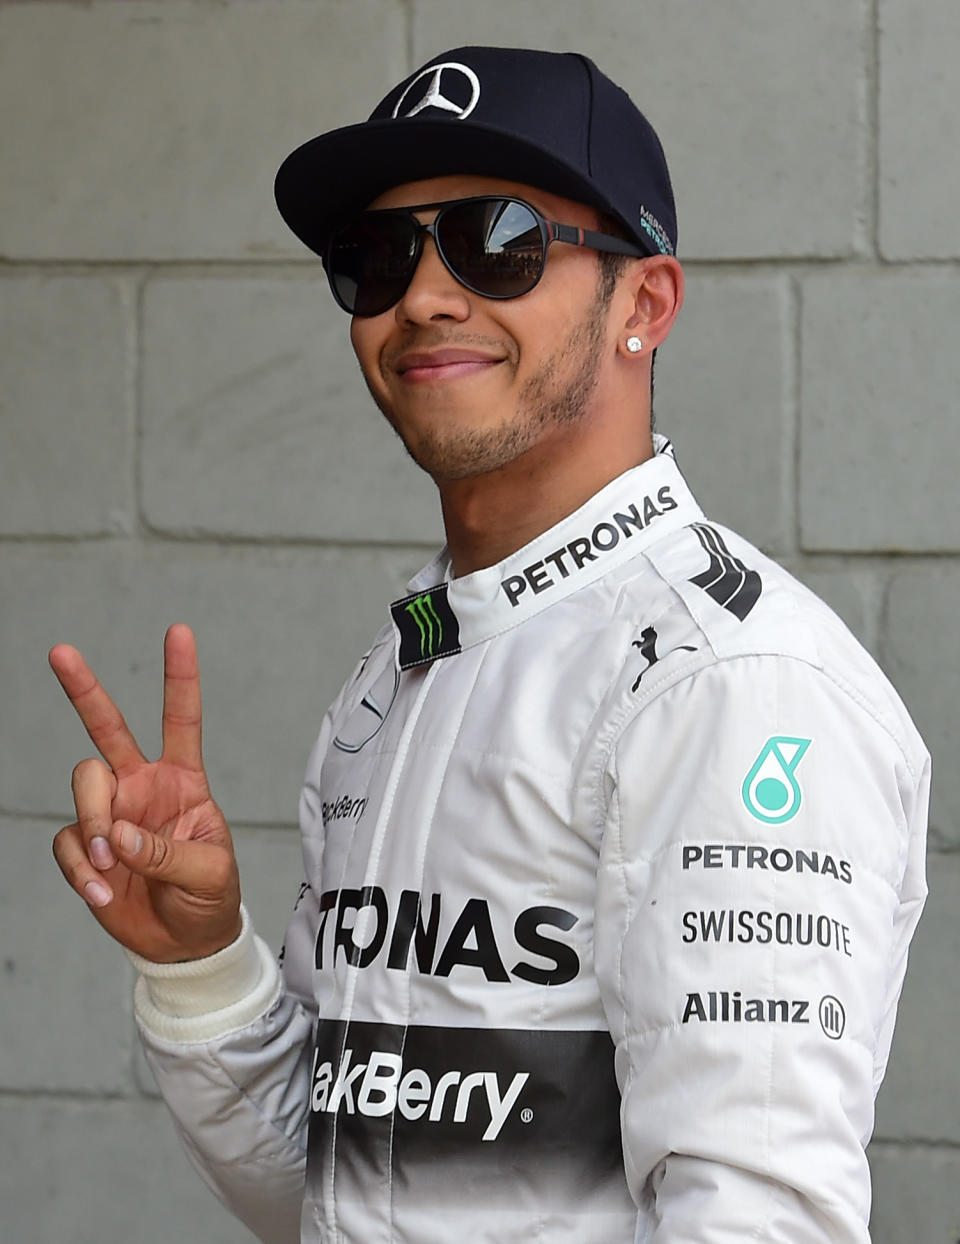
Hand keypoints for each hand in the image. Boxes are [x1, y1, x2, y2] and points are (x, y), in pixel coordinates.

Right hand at [49, 623, 241, 962]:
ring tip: (108, 866)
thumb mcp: (209, 873)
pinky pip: (68, 842)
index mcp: (184, 780)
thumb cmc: (210, 897)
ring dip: (92, 824)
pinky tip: (102, 893)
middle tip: (60, 652)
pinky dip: (80, 869)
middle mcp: (143, 786)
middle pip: (107, 728)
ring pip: (83, 786)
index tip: (178, 631)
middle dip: (84, 689)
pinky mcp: (86, 847)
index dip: (180, 676)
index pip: (182, 719)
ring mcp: (111, 813)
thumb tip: (116, 835)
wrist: (185, 943)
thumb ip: (167, 852)